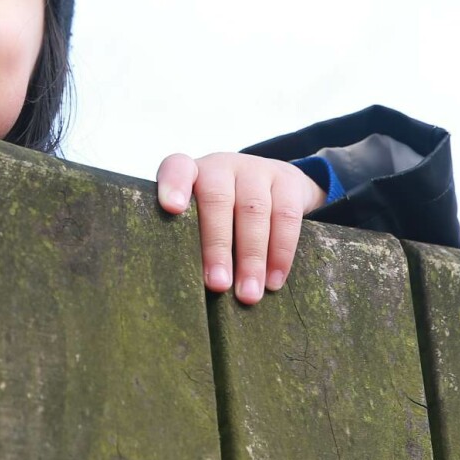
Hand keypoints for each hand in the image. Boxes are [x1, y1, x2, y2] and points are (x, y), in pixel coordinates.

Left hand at [155, 152, 325, 304]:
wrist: (272, 183)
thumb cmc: (223, 212)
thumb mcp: (200, 215)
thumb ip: (187, 237)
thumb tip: (184, 285)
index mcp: (192, 172)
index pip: (176, 168)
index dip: (173, 185)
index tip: (172, 208)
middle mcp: (222, 166)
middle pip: (217, 199)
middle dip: (217, 246)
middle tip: (218, 284)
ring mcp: (256, 169)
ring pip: (254, 211)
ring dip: (252, 257)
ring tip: (249, 293)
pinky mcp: (287, 180)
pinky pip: (286, 216)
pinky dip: (281, 253)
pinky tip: (273, 281)